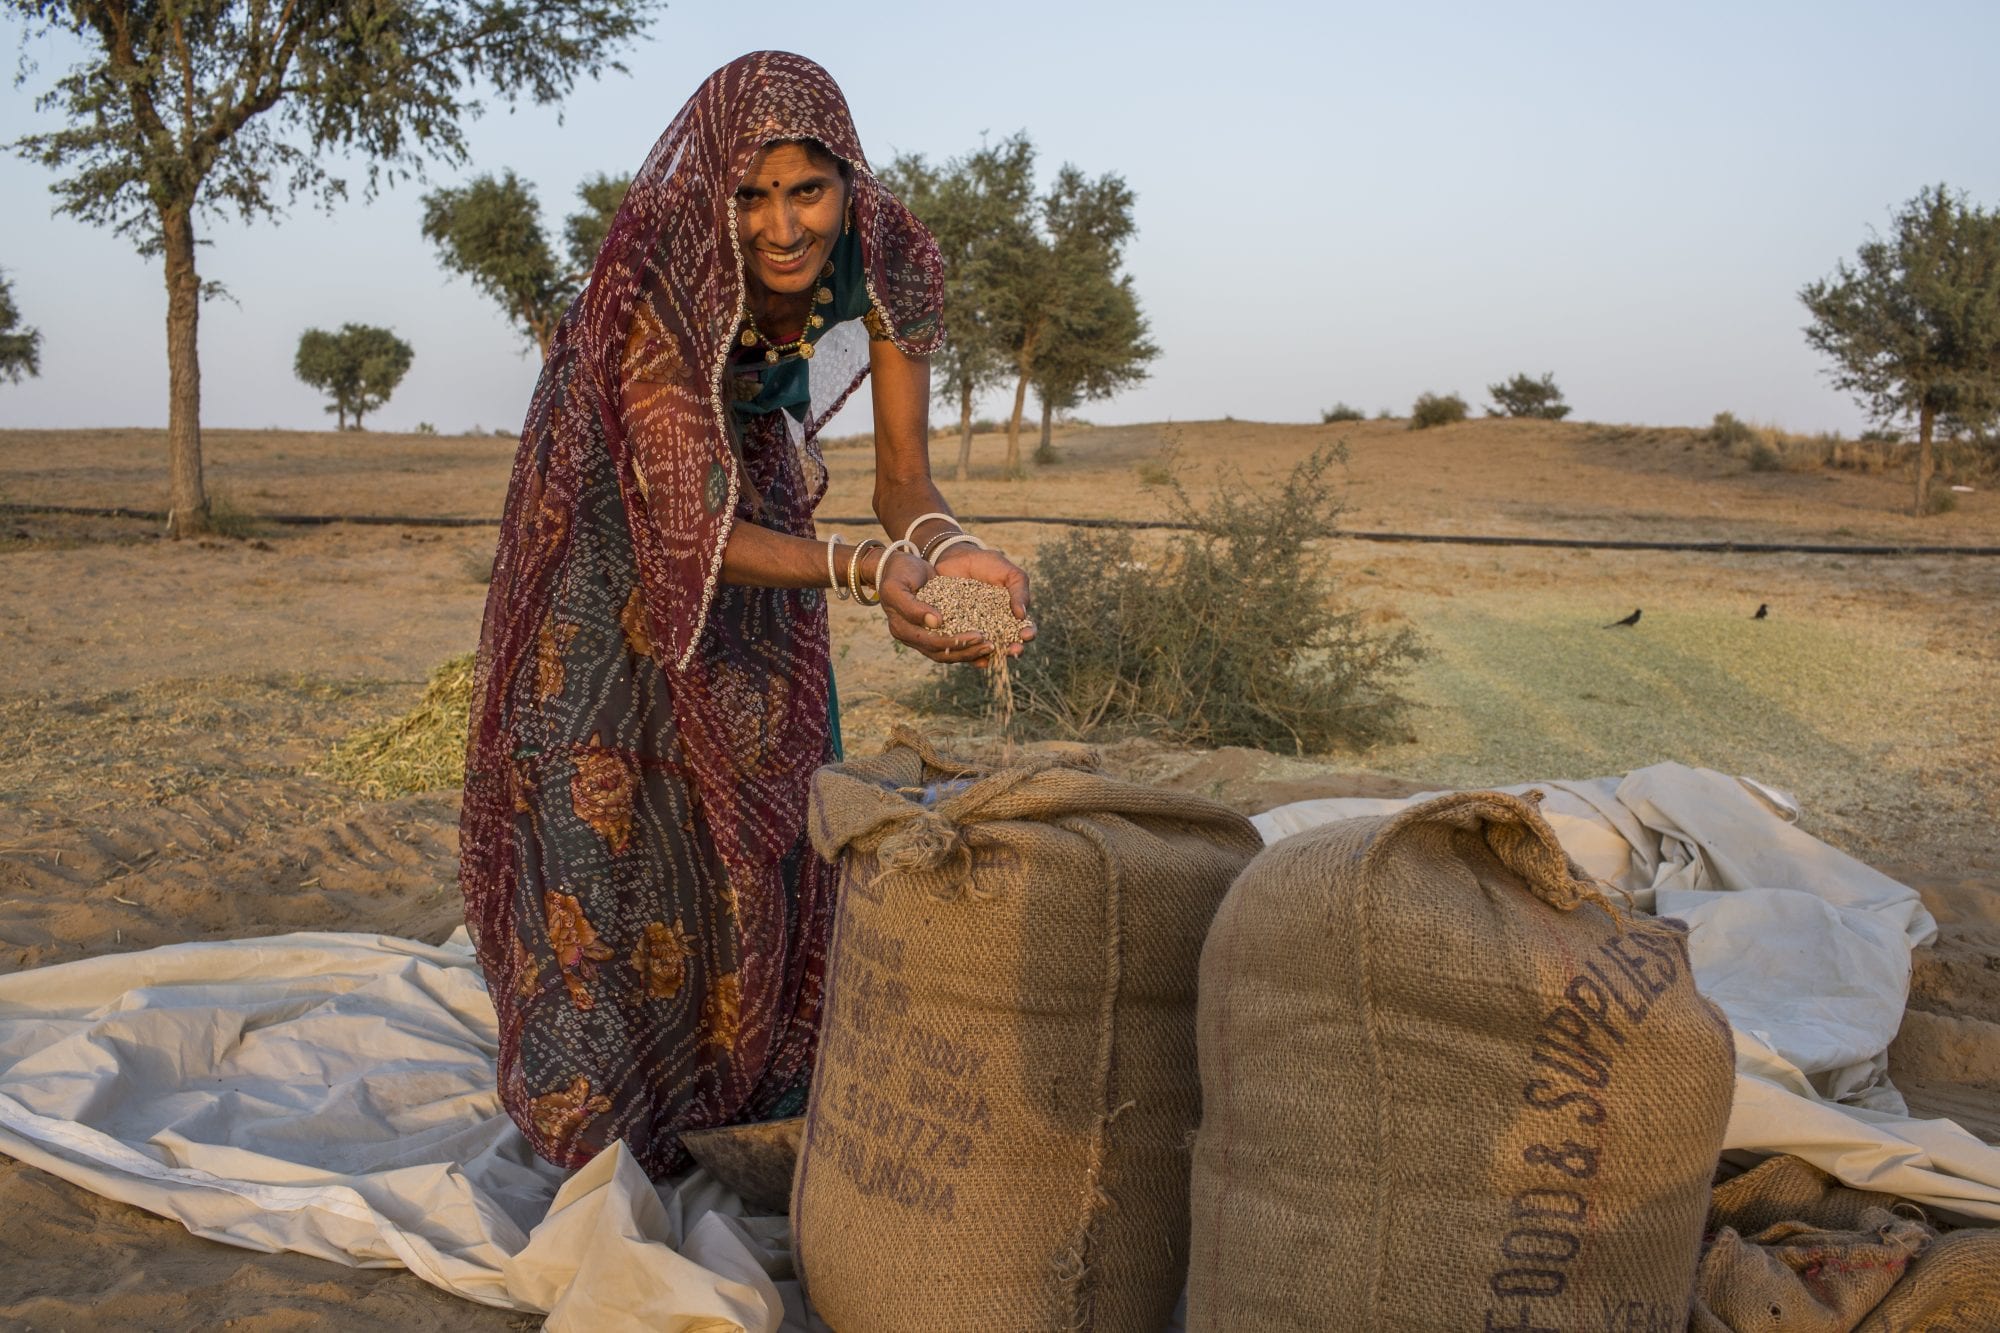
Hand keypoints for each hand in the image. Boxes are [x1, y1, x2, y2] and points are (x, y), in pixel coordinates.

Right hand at [874, 551, 995, 664]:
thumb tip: (936, 623)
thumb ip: (912, 607)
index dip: (955, 642)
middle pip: (942, 653)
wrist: (897, 566)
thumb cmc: (897, 573)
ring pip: (948, 653)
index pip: (931, 642)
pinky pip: (951, 643)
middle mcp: (912, 637)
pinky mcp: (934, 629)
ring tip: (991, 648)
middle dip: (967, 650)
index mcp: (902, 629)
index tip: (978, 635)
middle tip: (990, 645)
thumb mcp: (897, 587)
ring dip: (970, 652)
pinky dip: (967, 646)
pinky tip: (985, 646)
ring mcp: (923, 635)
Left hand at [930, 545, 1034, 659]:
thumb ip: (1019, 591)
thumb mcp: (1009, 574)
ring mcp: (976, 630)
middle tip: (1014, 650)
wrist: (957, 557)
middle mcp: (995, 627)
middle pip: (1008, 644)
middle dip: (1013, 649)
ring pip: (986, 648)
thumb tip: (1023, 615)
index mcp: (1012, 615)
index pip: (1024, 629)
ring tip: (994, 652)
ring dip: (992, 655)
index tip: (1026, 634)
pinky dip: (968, 653)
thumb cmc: (988, 565)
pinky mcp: (956, 630)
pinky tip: (972, 655)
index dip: (1028, 633)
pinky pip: (963, 645)